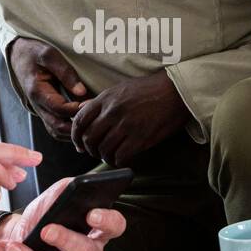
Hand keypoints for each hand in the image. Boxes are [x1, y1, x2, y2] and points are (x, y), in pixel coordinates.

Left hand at [0, 177, 127, 250]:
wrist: (20, 239)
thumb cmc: (42, 219)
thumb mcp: (52, 198)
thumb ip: (63, 191)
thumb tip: (70, 188)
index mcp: (98, 230)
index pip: (115, 225)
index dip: (106, 220)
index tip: (90, 214)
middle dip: (66, 241)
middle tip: (46, 231)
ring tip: (14, 247)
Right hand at [8, 37, 86, 140]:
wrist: (19, 55)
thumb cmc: (34, 53)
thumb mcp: (49, 55)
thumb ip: (65, 72)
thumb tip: (81, 91)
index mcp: (37, 91)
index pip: (59, 109)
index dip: (76, 110)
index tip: (91, 104)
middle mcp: (38, 105)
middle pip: (57, 127)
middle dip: (77, 127)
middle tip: (95, 120)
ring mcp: (40, 110)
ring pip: (56, 132)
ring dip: (73, 133)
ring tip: (91, 127)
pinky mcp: (45, 111)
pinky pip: (56, 128)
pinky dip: (69, 132)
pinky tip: (83, 126)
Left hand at [69, 69, 189, 164]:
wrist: (175, 91)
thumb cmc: (149, 89)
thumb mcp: (120, 88)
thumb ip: (100, 101)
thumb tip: (81, 110)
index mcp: (106, 99)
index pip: (80, 120)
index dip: (75, 135)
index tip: (79, 143)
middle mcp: (112, 112)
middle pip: (89, 138)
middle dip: (89, 149)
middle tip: (95, 152)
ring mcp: (126, 125)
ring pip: (103, 150)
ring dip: (104, 156)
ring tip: (110, 156)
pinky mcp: (140, 138)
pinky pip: (120, 157)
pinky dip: (117, 161)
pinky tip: (121, 159)